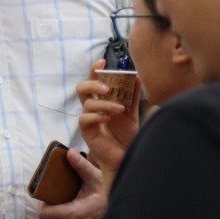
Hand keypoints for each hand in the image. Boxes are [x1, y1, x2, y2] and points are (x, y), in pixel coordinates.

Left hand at [38, 149, 107, 218]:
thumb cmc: (109, 196)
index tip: (48, 195)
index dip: (43, 203)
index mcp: (74, 214)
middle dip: (50, 209)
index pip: (43, 212)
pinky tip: (71, 215)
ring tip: (64, 206)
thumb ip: (81, 166)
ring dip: (57, 217)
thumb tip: (70, 152)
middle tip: (56, 198)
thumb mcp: (96, 179)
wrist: (127, 214)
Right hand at [77, 60, 140, 174]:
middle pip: (82, 89)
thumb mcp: (132, 112)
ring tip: (119, 109)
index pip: (93, 81)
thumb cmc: (126, 135)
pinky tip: (108, 118)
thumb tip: (137, 76)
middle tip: (108, 88)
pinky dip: (97, 116)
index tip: (102, 62)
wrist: (127, 156)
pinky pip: (85, 119)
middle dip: (93, 84)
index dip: (94, 70)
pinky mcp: (86, 132)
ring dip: (104, 104)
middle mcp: (92, 108)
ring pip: (87, 104)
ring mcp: (88, 119)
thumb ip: (132, 96)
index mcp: (101, 100)